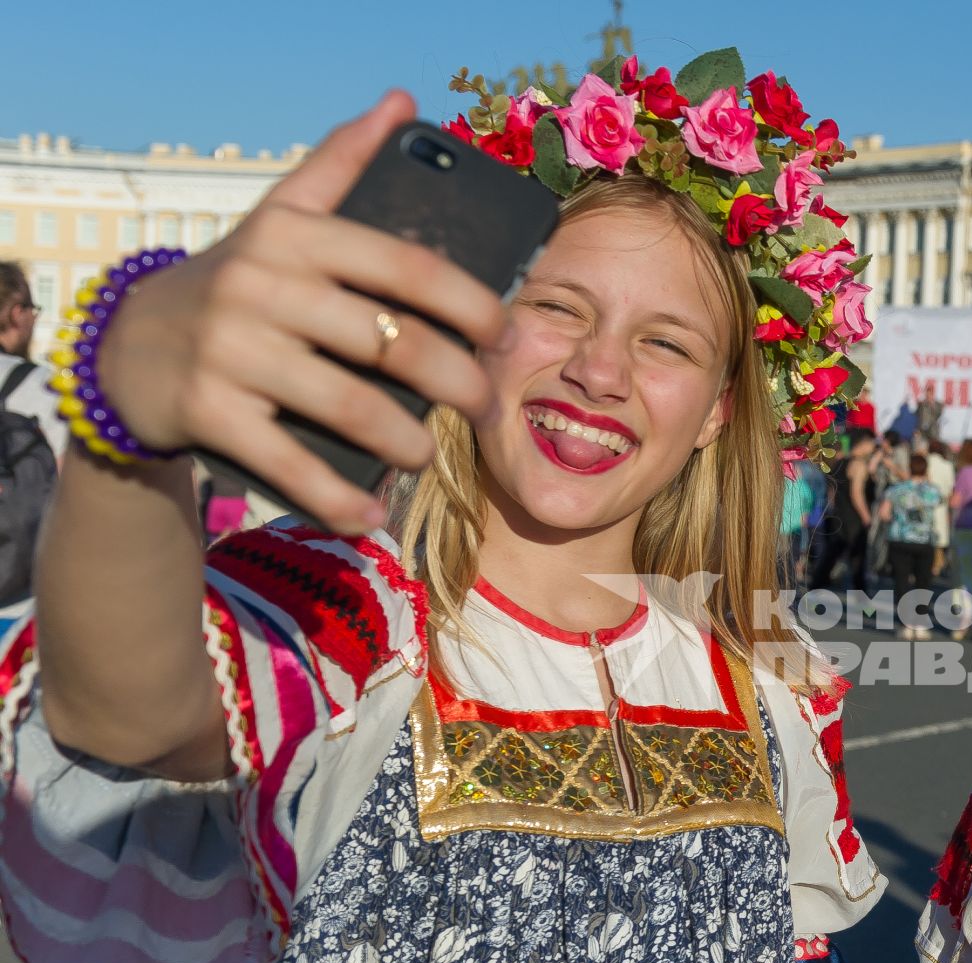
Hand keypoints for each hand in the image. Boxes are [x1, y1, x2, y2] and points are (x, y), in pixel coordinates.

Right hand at [94, 91, 505, 533]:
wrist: (127, 347)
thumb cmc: (238, 283)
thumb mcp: (280, 218)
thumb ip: (340, 163)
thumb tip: (400, 103)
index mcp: (295, 237)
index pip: (408, 267)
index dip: (473, 306)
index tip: (507, 336)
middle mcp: (263, 288)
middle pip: (393, 344)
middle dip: (458, 383)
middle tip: (486, 406)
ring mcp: (234, 353)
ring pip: (352, 407)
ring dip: (407, 443)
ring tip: (428, 453)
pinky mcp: (210, 412)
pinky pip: (291, 464)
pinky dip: (339, 497)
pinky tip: (371, 514)